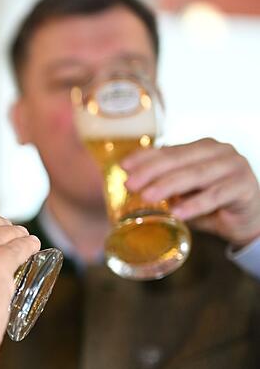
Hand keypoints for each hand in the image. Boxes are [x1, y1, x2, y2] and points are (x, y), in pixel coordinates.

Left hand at [123, 138, 259, 247]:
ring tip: (147, 197)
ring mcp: (235, 166)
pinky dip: (195, 204)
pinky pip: (216, 195)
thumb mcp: (183, 190)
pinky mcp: (245, 186)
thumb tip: (128, 176)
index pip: (168, 150)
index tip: (123, 167)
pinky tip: (178, 213)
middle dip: (151, 172)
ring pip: (196, 175)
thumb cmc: (210, 203)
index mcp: (202, 147)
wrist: (246, 220)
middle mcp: (220, 151)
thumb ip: (163, 179)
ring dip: (169, 186)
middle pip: (179, 161)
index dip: (144, 158)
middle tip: (130, 185)